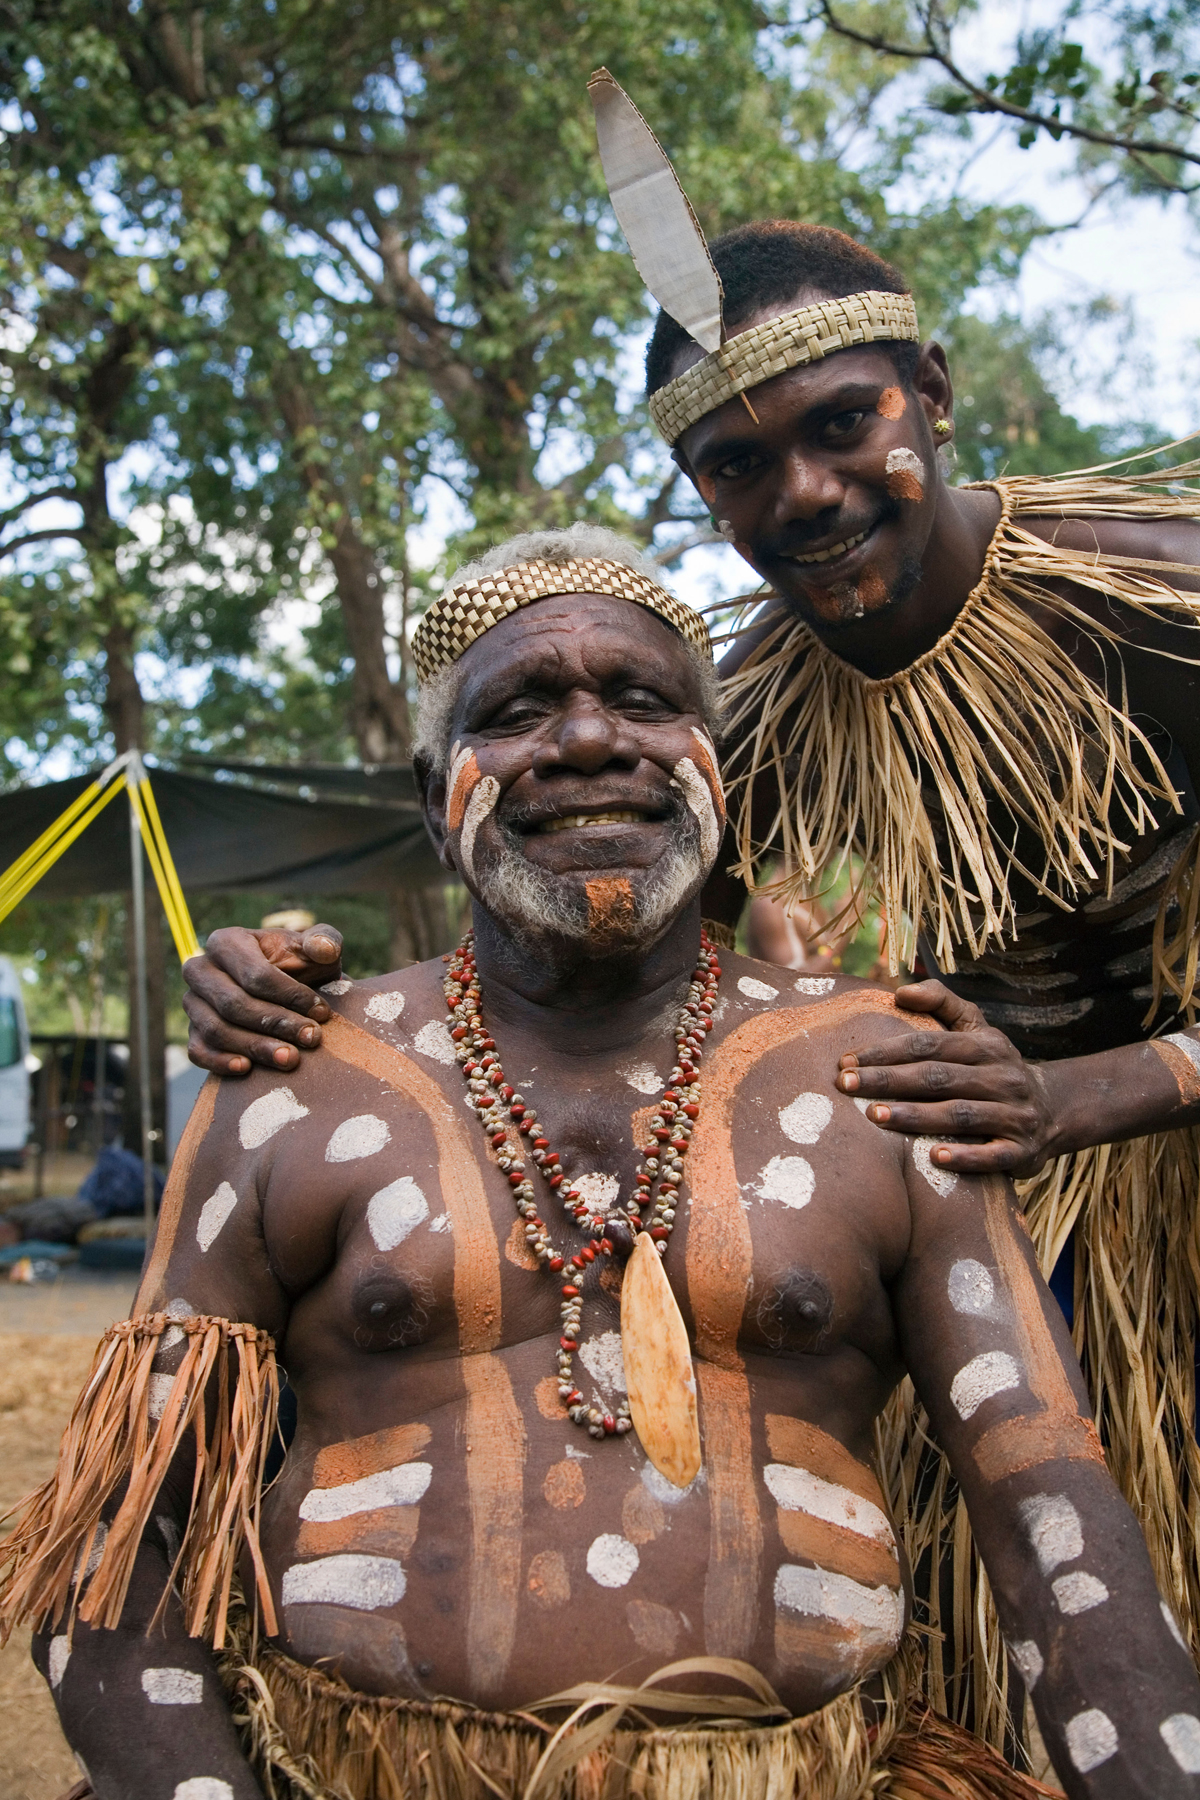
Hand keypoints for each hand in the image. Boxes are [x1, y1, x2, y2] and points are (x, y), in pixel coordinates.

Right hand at [183, 923, 343, 1075]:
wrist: (290, 995)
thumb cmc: (302, 967)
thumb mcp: (317, 950)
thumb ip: (325, 942)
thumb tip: (324, 949)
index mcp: (226, 942)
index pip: (255, 974)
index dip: (290, 995)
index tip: (321, 1012)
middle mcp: (200, 970)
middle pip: (233, 1003)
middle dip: (276, 1023)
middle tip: (311, 1038)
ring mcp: (193, 1003)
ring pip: (217, 1030)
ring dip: (255, 1047)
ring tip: (291, 1059)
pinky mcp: (193, 1032)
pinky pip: (197, 1051)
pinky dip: (219, 1062)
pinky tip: (247, 1068)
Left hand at [834, 979, 1055, 1175]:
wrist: (1054, 1109)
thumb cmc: (994, 1065)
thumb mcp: (977, 1027)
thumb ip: (941, 1002)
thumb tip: (900, 991)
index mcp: (986, 1045)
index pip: (929, 1045)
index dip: (886, 1051)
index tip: (846, 1060)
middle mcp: (1002, 1077)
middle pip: (938, 1077)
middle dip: (889, 1080)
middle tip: (845, 1084)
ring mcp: (1014, 1114)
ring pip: (961, 1114)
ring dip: (917, 1116)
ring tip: (875, 1116)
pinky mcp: (1022, 1150)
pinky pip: (994, 1155)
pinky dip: (966, 1157)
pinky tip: (934, 1158)